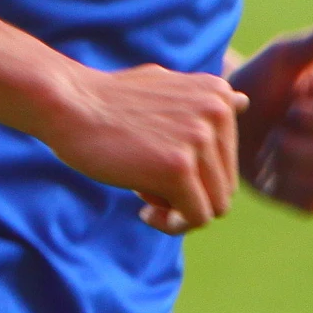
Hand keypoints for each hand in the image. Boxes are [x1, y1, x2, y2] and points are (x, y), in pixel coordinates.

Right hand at [38, 63, 248, 235]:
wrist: (67, 104)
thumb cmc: (109, 101)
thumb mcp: (164, 87)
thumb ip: (202, 100)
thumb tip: (245, 100)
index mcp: (218, 94)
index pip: (227, 160)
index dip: (195, 176)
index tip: (160, 169)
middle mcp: (217, 112)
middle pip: (226, 185)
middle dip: (190, 197)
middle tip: (149, 190)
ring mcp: (199, 140)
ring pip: (215, 206)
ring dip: (180, 213)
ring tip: (146, 201)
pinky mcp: (179, 168)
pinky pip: (195, 218)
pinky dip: (171, 225)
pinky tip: (143, 212)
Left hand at [228, 8, 312, 214]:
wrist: (228, 120)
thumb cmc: (256, 82)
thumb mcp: (282, 57)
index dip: (311, 117)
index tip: (286, 108)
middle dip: (293, 145)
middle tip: (269, 134)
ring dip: (287, 167)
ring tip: (267, 149)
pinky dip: (287, 190)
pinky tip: (270, 172)